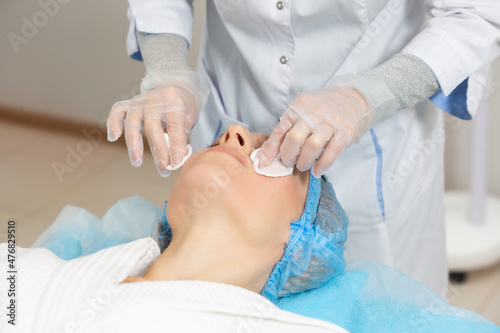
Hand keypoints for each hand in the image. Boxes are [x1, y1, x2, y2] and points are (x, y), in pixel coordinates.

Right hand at [107, 72, 208, 175]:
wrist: (176, 85)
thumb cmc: (183, 107)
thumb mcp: (189, 118)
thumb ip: (181, 136)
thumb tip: (175, 161)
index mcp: (174, 101)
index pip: (174, 126)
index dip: (176, 146)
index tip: (177, 163)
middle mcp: (154, 100)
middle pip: (153, 127)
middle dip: (158, 150)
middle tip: (163, 168)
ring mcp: (140, 102)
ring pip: (132, 123)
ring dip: (134, 143)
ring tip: (137, 161)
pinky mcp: (129, 104)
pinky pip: (117, 112)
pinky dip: (113, 123)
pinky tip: (113, 137)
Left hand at [257, 84, 371, 177]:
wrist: (354, 97)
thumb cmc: (324, 108)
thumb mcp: (303, 110)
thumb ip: (287, 127)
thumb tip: (268, 151)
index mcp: (299, 106)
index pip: (280, 130)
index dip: (270, 149)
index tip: (263, 162)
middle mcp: (313, 113)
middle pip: (294, 138)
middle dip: (288, 156)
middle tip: (289, 163)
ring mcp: (330, 122)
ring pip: (312, 146)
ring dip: (304, 161)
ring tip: (303, 166)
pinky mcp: (345, 131)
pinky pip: (331, 152)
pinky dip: (322, 165)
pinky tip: (317, 170)